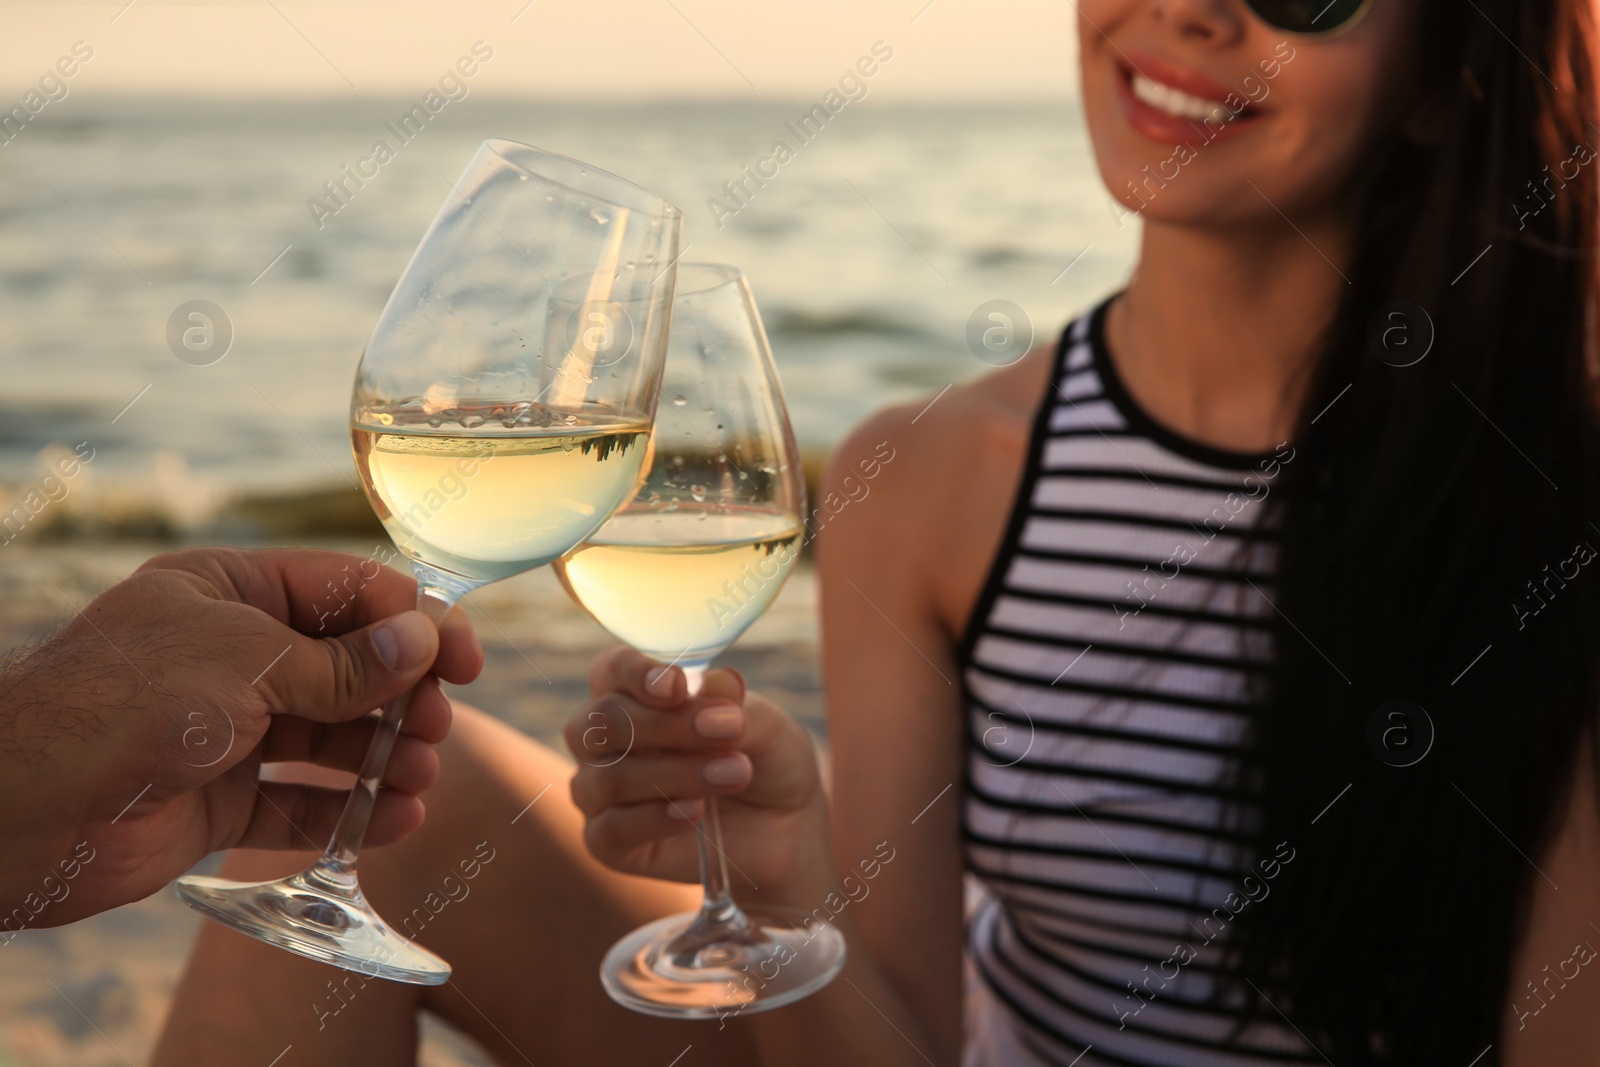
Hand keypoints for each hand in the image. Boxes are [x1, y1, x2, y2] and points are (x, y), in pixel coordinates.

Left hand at [0, 547, 482, 926]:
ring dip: (384, 757)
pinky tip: (394, 820)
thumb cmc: (123, 706)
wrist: (18, 809)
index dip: (413, 622)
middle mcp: (230, 653)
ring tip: (420, 779)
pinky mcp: (217, 798)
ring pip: (330, 736)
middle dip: (401, 696)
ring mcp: (225, 728)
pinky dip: (350, 810)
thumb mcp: (248, 663)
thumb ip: (344, 662)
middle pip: (347, 666)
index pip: (346, 593)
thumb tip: (424, 640)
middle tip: (434, 727)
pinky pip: (301, 799)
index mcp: (229, 591)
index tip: (464, 661)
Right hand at [565, 647, 832, 904]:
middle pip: (600, 721)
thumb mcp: (764, 724)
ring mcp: (601, 793)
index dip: (636, 673)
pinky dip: (655, 818)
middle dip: (666, 724)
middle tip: (730, 730)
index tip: (679, 685)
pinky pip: (610, 831)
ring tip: (736, 773)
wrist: (788, 826)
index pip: (611, 670)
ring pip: (609, 778)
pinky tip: (695, 812)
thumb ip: (730, 702)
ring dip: (677, 773)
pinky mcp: (609, 844)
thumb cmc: (765, 760)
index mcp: (635, 695)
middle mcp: (607, 741)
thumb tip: (705, 684)